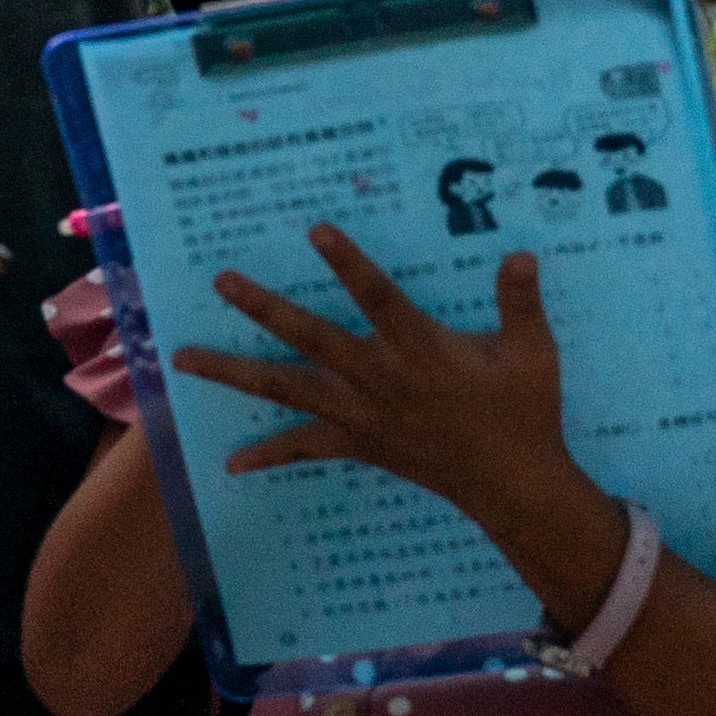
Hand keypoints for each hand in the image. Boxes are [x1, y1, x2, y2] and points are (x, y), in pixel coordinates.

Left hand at [178, 227, 595, 544]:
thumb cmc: (524, 412)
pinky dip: (268, 455)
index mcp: (420, 349)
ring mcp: (361, 414)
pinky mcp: (356, 444)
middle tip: (221, 280)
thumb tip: (521, 254)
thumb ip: (520, 302)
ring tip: (182, 358)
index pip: (379, 298)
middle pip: (310, 338)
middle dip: (264, 308)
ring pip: (285, 389)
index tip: (316, 231)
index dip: (350, 264)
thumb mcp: (534, 354)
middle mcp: (379, 379)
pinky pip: (304, 449)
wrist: (513, 484)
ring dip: (232, 372)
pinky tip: (231, 462)